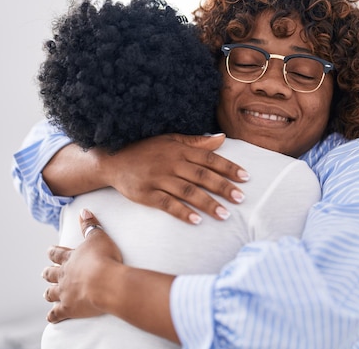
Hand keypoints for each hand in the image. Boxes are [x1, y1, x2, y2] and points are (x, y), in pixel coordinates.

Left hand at [43, 209, 123, 322]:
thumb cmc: (104, 258)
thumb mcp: (99, 237)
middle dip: (47, 273)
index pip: (58, 254)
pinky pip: (57, 314)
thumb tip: (83, 210)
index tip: (48, 251)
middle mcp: (64, 276)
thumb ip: (90, 225)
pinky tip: (51, 318)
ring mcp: (65, 293)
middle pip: (51, 274)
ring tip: (46, 294)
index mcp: (70, 259)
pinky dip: (53, 316)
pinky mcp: (69, 308)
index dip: (53, 253)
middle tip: (43, 273)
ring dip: (49, 293)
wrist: (106, 282)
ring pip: (51, 294)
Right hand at [107, 133, 249, 223]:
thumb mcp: (170, 139)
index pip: (209, 159)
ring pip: (188, 192)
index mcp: (179, 149)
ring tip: (225, 214)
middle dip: (223, 187)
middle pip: (202, 176)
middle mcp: (171, 163)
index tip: (245, 178)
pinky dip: (183, 212)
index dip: (228, 167)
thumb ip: (197, 142)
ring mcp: (158, 179)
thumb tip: (222, 138)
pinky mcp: (146, 194)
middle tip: (241, 198)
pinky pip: (167, 204)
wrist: (113, 159)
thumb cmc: (146, 149)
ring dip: (208, 203)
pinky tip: (197, 220)